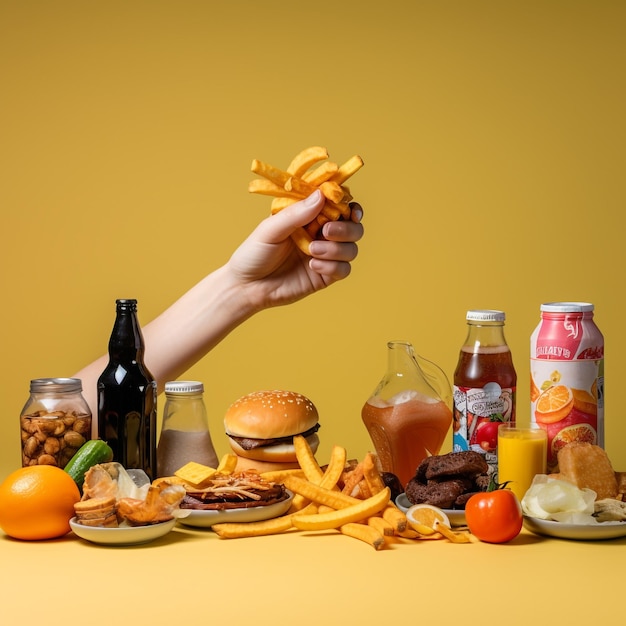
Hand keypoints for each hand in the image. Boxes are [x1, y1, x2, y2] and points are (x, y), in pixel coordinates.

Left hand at [227, 190, 363, 310]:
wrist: (247, 287)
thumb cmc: (254, 254)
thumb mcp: (270, 229)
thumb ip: (295, 214)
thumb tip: (321, 196)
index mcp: (308, 216)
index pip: (337, 205)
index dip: (348, 205)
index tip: (349, 208)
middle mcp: (320, 234)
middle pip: (353, 227)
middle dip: (346, 228)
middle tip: (326, 230)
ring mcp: (324, 256)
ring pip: (351, 248)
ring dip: (336, 248)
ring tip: (312, 251)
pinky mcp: (325, 276)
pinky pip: (344, 269)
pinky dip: (333, 266)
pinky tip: (313, 266)